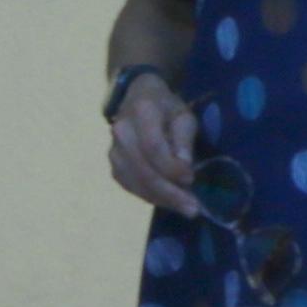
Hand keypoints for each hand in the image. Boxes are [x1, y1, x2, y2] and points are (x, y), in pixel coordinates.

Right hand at [105, 72, 207, 215]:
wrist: (137, 98)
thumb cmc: (166, 107)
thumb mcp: (183, 114)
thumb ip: (184, 138)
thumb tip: (184, 168)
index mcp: (141, 111)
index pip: (152, 146)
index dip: (171, 167)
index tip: (191, 179)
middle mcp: (122, 131)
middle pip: (143, 169)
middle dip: (169, 193)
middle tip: (192, 209)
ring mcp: (114, 149)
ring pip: (136, 182)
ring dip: (162, 199)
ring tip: (185, 208)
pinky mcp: (114, 164)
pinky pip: (130, 186)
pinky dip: (150, 197)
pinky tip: (168, 201)